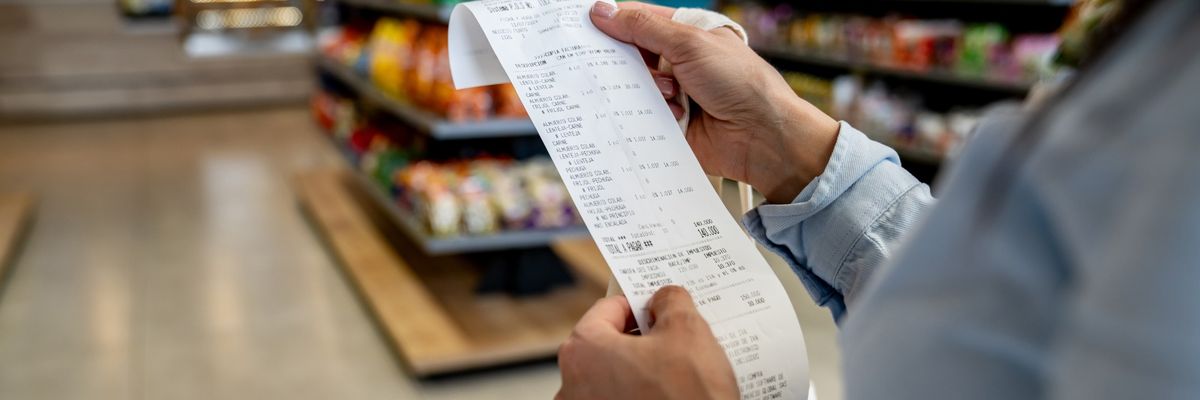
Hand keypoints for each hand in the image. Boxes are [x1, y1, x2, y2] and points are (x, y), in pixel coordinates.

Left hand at [556, 286, 736, 399]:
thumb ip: (670, 302)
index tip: (659, 308)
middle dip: (640, 339)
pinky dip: (639, 394)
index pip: (608, 309)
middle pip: (607, 344)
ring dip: (640, 370)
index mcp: (583, 351)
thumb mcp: (687, 331)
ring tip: (676, 373)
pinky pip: (618, 399)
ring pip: (613, 376)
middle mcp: (572, 385)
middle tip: (673, 338)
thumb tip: (664, 298)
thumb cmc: (686, 397)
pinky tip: (668, 396)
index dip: (639, 304)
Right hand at [590, 2, 839, 203]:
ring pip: (632, 88)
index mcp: (686, 34)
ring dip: (639, 90)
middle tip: (600, 61)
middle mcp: (678, 63)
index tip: (584, 24)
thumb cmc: (740, 83)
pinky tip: (660, 116)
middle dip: (619, 60)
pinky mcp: (669, 125)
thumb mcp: (689, 43)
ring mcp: (673, 95)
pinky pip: (640, 118)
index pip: (639, 21)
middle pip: (631, 56)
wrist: (762, 136)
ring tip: (666, 94)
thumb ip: (643, 28)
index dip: (613, 21)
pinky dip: (642, 117)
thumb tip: (604, 11)